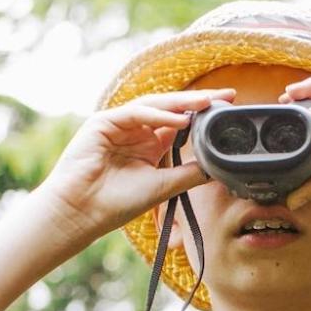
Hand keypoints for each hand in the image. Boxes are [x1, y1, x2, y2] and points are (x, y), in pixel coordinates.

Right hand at [37, 88, 236, 236]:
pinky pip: (136, 112)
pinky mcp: (103, 122)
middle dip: (199, 102)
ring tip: (208, 102)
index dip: (203, 115)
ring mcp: (119, 124)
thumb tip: (218, 166)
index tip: (229, 111)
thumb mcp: (162, 187)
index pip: (181, 122)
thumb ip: (188, 174)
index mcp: (149, 145)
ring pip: (155, 105)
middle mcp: (135, 131)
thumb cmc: (115, 204)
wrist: (81, 213)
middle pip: (171, 109)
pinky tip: (180, 119)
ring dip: (182, 103)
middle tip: (227, 96)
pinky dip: (158, 115)